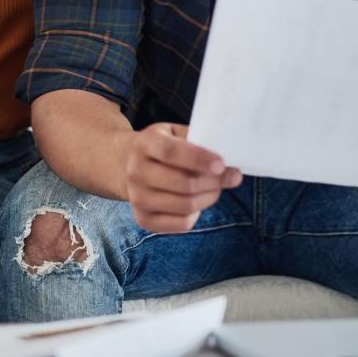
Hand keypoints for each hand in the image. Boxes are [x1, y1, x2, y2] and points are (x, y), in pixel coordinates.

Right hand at [124, 122, 242, 232]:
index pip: (171, 152)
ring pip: (186, 205)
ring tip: (217, 187)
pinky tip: (197, 201)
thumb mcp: (172, 132)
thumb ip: (196, 139)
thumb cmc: (159, 147)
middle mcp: (136, 173)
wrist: (125, 165)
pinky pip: (182, 224)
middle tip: (232, 176)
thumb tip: (228, 155)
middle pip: (183, 184)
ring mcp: (137, 199)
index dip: (198, 159)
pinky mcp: (143, 219)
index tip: (222, 164)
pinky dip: (197, 213)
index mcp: (143, 145)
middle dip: (215, 182)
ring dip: (210, 197)